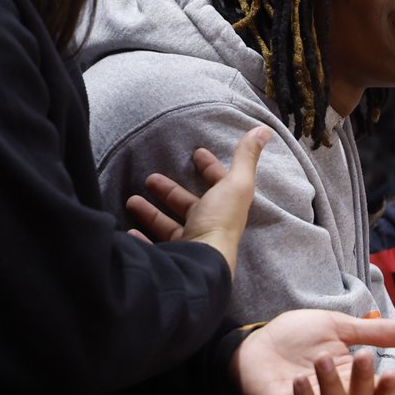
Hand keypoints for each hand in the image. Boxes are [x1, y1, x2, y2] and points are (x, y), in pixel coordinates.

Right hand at [125, 126, 271, 277]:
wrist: (202, 264)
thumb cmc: (219, 222)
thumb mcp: (235, 184)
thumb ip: (245, 158)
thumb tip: (265, 130)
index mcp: (225, 208)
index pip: (218, 183)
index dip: (209, 167)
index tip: (196, 152)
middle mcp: (209, 226)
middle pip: (189, 205)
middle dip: (170, 191)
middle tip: (150, 178)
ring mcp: (191, 245)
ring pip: (168, 227)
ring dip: (151, 213)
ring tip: (131, 200)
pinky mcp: (174, 259)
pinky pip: (156, 249)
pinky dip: (143, 241)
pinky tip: (130, 233)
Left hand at [232, 310, 394, 394]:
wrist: (255, 342)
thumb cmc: (296, 336)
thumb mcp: (337, 327)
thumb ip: (372, 332)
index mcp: (350, 376)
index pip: (376, 392)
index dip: (385, 387)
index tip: (390, 372)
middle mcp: (335, 394)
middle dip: (363, 379)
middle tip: (362, 356)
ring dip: (333, 384)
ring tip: (323, 359)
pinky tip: (301, 380)